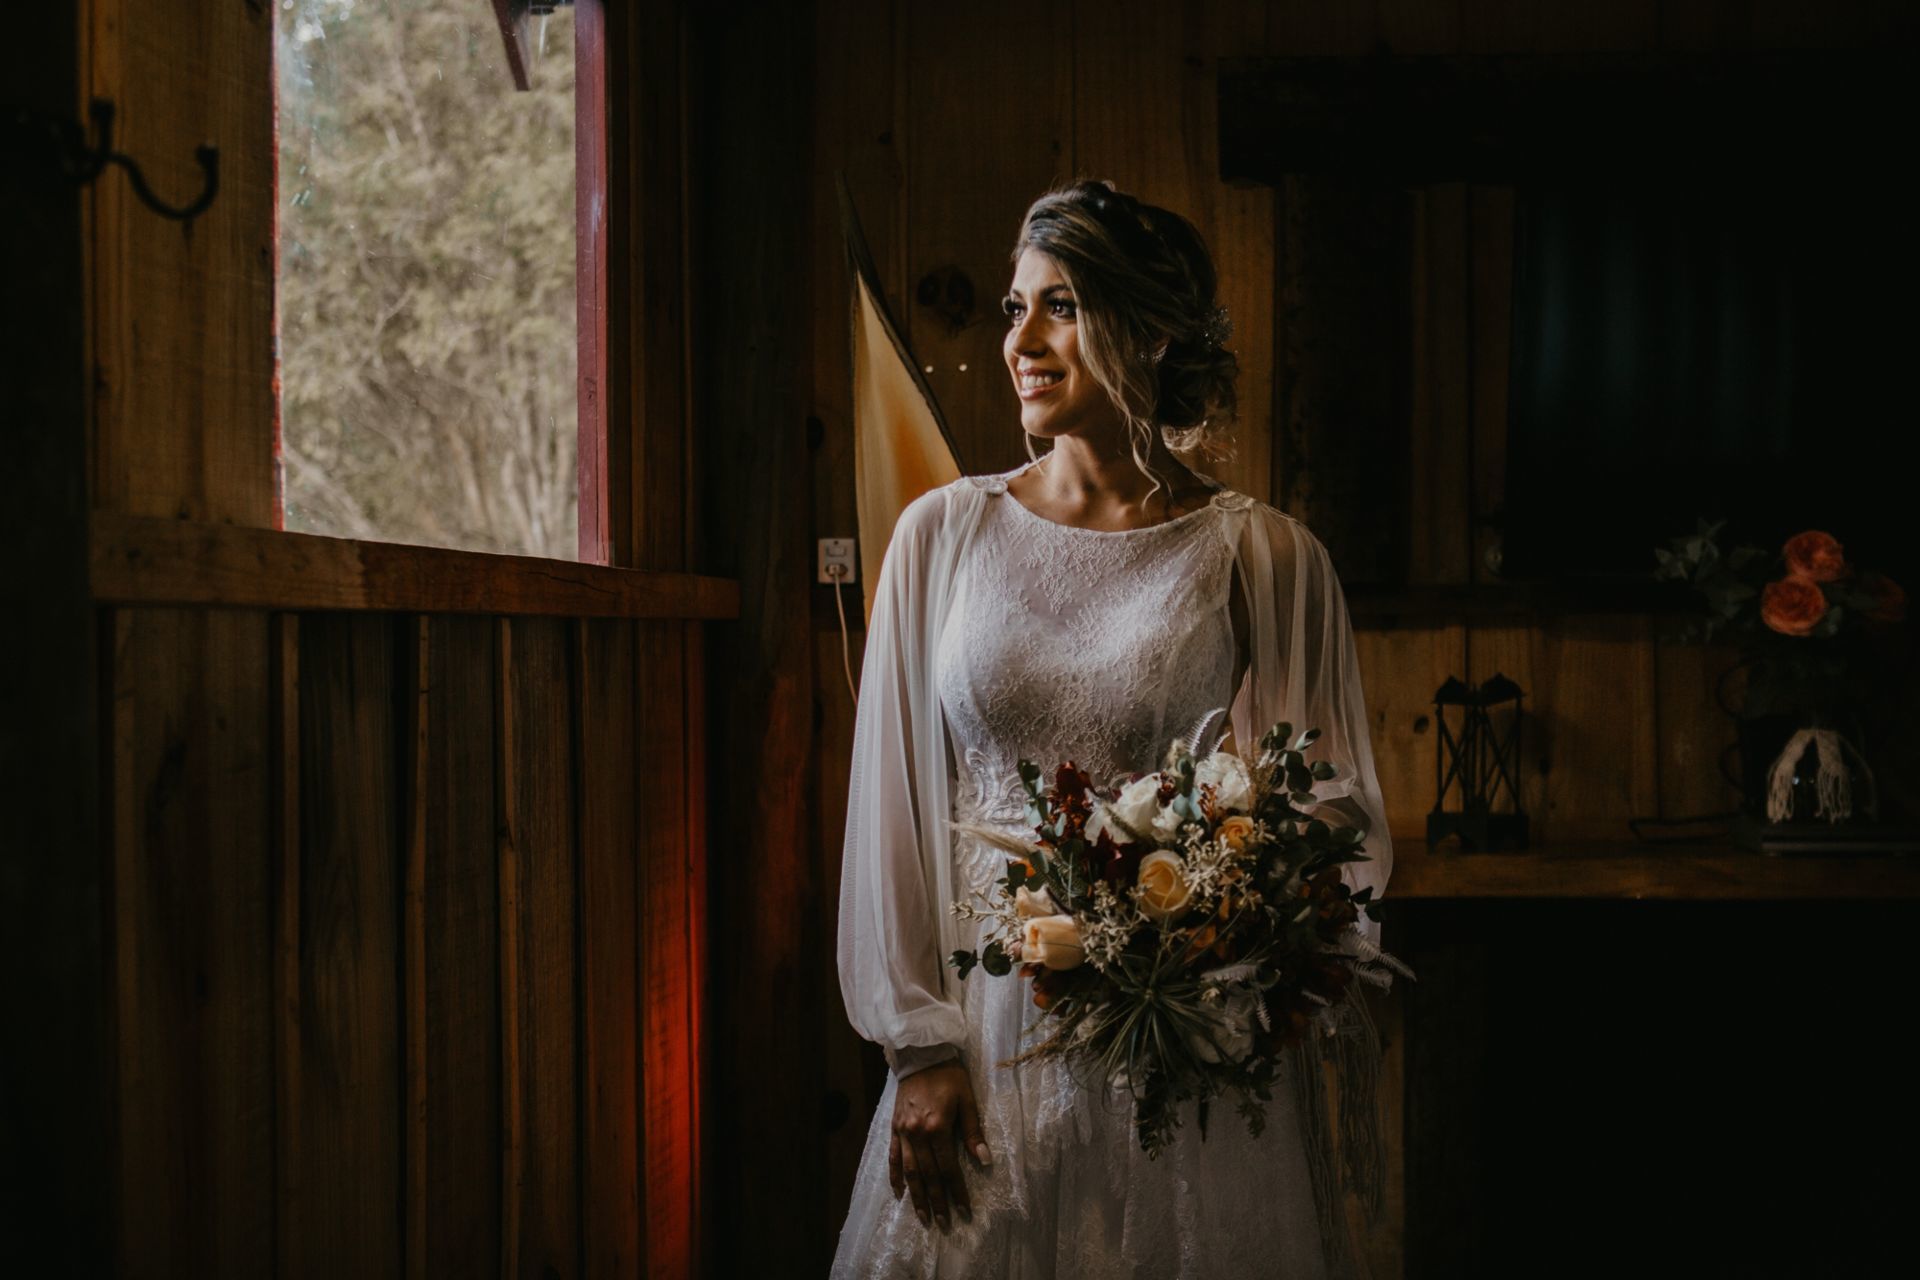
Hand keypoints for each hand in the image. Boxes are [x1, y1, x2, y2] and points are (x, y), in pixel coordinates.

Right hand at [888, 1060, 990, 1231]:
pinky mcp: (894, 1127)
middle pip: (928, 1175)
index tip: (964, 1212)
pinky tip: (899, 1193)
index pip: (949, 1169)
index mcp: (938, 1127)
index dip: (957, 1192)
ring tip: (924, 1217)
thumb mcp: (967, 1100)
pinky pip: (893, 1157)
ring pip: (910, 1172)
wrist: (921, 1054)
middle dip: (937, 1201)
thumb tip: (985, 1160)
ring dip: (917, 1196)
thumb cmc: (949, 1075)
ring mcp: (903, 1131)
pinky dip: (896, 1177)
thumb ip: (973, 1132)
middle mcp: (917, 1133)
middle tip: (945, 1223)